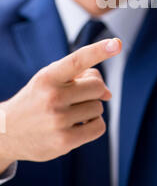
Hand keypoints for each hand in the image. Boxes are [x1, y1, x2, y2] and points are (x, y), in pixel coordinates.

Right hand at [0, 38, 120, 164]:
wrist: (7, 132)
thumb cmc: (37, 99)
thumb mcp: (51, 79)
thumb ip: (80, 76)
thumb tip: (108, 94)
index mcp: (48, 76)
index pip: (77, 60)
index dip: (99, 50)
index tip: (116, 43)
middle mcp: (52, 97)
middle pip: (97, 87)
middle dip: (94, 90)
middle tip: (79, 96)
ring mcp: (58, 120)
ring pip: (98, 107)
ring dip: (91, 109)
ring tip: (71, 112)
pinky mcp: (65, 141)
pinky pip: (99, 127)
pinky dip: (94, 125)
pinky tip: (78, 125)